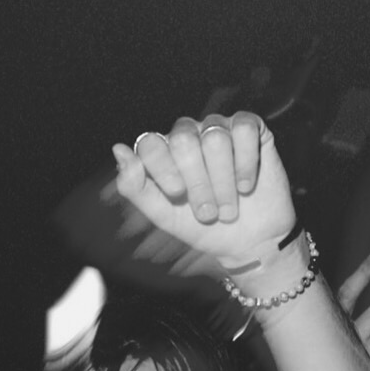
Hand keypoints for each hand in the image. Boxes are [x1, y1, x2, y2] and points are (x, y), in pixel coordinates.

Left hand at [111, 113, 295, 278]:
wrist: (249, 242)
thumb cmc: (202, 227)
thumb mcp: (163, 215)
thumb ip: (135, 186)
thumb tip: (119, 150)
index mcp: (163, 151)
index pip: (150, 144)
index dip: (162, 168)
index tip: (177, 194)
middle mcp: (189, 134)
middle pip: (183, 140)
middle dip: (197, 182)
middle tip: (207, 213)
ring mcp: (219, 128)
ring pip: (215, 138)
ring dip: (222, 181)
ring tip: (228, 209)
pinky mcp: (250, 130)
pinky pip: (244, 129)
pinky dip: (245, 161)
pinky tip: (246, 185)